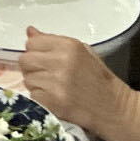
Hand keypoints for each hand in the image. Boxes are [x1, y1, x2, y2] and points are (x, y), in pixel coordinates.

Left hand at [18, 28, 135, 140]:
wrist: (114, 108)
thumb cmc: (99, 79)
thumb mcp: (83, 52)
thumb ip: (54, 41)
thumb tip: (29, 31)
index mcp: (70, 46)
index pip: (32, 42)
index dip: (35, 50)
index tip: (43, 58)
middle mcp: (61, 62)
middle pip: (25, 60)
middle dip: (31, 67)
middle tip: (45, 74)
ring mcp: (56, 83)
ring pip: (27, 79)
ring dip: (36, 83)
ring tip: (53, 87)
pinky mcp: (53, 103)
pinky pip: (32, 95)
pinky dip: (40, 98)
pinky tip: (54, 98)